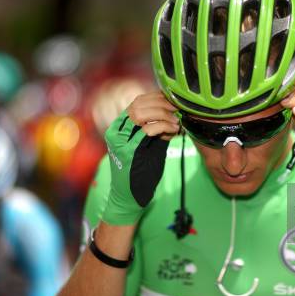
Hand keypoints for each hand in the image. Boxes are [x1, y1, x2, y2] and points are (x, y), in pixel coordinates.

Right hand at [102, 92, 177, 225]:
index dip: (157, 98)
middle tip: (177, 110)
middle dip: (162, 104)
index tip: (174, 102)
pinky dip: (162, 127)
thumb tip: (173, 114)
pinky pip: (146, 131)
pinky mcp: (128, 151)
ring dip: (162, 114)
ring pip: (141, 114)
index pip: (138, 102)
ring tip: (176, 122)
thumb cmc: (141, 172)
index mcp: (120, 127)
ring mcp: (120, 141)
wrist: (130, 196)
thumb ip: (156, 129)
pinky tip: (173, 131)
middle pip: (139, 104)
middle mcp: (117, 131)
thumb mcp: (149, 146)